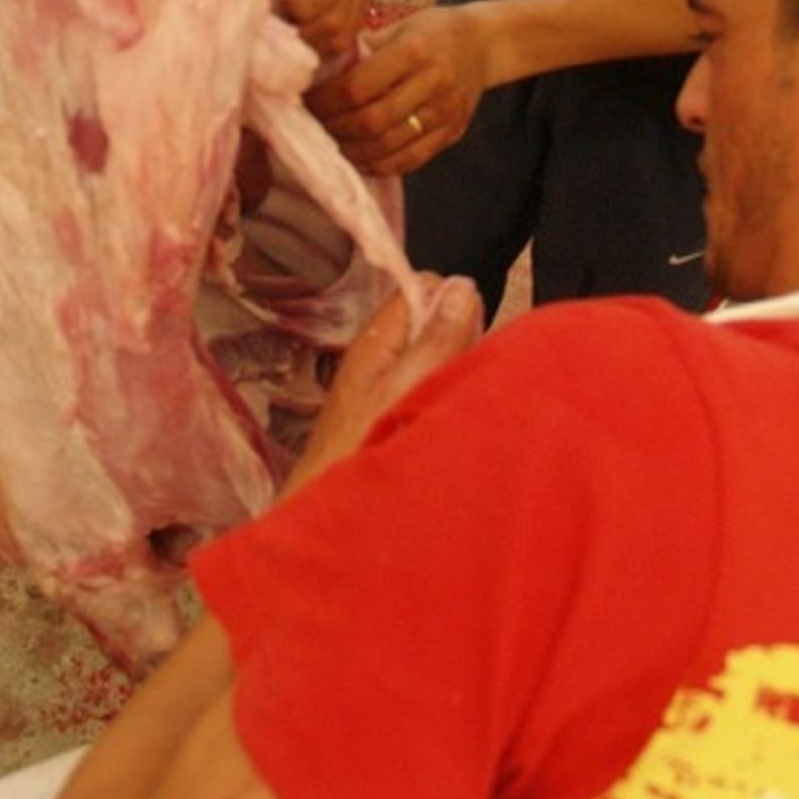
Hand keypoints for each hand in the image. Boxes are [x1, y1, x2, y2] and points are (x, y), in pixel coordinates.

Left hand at [285, 275, 482, 494]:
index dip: (452, 302)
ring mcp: (382, 388)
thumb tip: (461, 283)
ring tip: (457, 406)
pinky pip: (426, 389)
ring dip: (452, 374)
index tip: (470, 337)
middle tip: (462, 379)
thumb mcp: (407, 387)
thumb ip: (436, 337)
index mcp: (379, 338)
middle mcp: (379, 356)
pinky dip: (442, 400)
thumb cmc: (364, 449)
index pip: (421, 287)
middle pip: (431, 322)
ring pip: (432, 358)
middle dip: (458, 340)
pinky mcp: (388, 417)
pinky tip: (447, 426)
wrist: (328, 515)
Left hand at [307, 4, 489, 174]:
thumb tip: (317, 70)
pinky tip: (360, 157)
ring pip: (388, 147)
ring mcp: (445, 113)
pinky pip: (410, 160)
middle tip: (314, 126)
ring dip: (352, 151)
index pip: (359, 86)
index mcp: (416, 51)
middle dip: (335, 128)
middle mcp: (434, 83)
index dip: (326, 101)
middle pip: (372, 121)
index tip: (306, 102)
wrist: (485, 44)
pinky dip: (379, 165)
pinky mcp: (452, 134)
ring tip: (332, 143)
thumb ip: (363, 49)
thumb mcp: (400, 26)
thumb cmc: (434, 30)